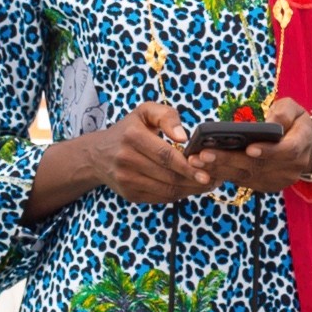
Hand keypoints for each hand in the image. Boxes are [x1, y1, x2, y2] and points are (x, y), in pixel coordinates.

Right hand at [77, 102, 209, 207]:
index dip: (187, 166)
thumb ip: (167, 116)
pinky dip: (177, 195)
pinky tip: (189, 188)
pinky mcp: (129, 194)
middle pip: (168, 176)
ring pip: (166, 191)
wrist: (98, 155)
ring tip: (206, 185)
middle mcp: (126, 160)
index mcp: (132, 136)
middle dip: (194, 180)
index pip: (165, 155)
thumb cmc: (128, 130)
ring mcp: (126, 180)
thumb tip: (183, 137)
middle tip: (214, 179)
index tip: (206, 171)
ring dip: (189, 190)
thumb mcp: (144, 112)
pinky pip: (160, 198)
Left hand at [195, 97, 311, 194]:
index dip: (267, 151)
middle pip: (257, 166)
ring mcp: (275, 180)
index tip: (249, 148)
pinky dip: (222, 175)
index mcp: (300, 147)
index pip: (285, 151)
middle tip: (204, 154)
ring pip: (246, 176)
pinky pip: (241, 181)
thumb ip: (283, 113)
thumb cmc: (297, 124)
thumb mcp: (296, 110)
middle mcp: (289, 168)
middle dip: (229, 160)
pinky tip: (203, 168)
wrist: (307, 149)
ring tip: (197, 160)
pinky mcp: (263, 186)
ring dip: (220, 169)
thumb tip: (270, 122)